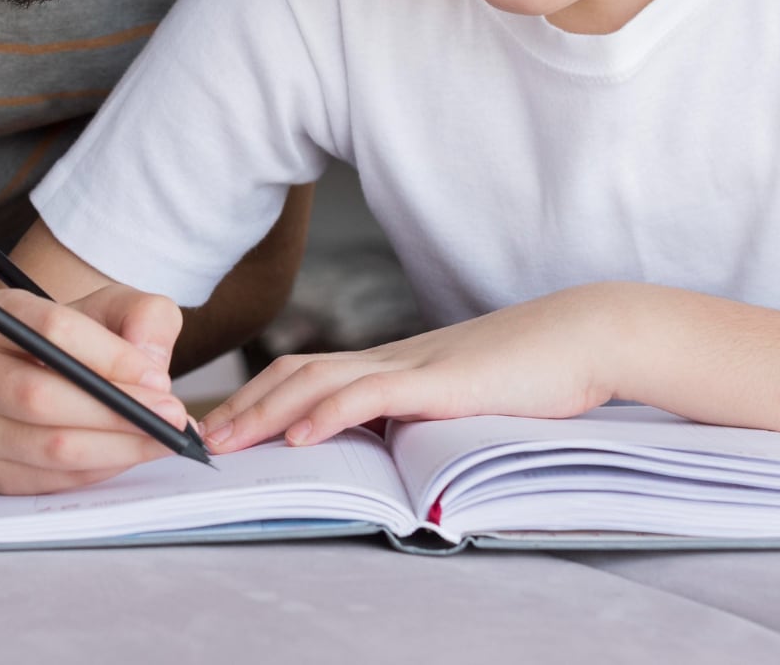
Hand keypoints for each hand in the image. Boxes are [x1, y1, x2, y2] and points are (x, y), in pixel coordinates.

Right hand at [0, 282, 190, 493]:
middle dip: (116, 410)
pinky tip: (129, 455)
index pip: (51, 332)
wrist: (16, 377)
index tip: (159, 377)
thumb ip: (141, 315)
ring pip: (46, 446)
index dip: (110, 357)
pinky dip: (98, 471)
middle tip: (171, 416)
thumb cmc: (69, 341)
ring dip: (116, 448)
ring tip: (162, 439)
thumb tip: (150, 361)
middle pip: (41, 397)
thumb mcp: (107, 308)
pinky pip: (49, 479)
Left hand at [201, 285, 624, 452]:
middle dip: (243, 407)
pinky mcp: (440, 382)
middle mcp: (391, 358)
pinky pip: (371, 395)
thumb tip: (389, 444)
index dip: (260, 398)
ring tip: (226, 441)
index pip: (308, 374)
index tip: (222, 427)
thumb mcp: (463, 397)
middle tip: (196, 439)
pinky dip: (328, 414)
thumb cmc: (533, 371)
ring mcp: (413, 365)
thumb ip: (423, 412)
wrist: (583, 336)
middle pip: (296, 373)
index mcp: (394, 364)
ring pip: (319, 381)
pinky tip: (299, 436)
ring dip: (265, 412)